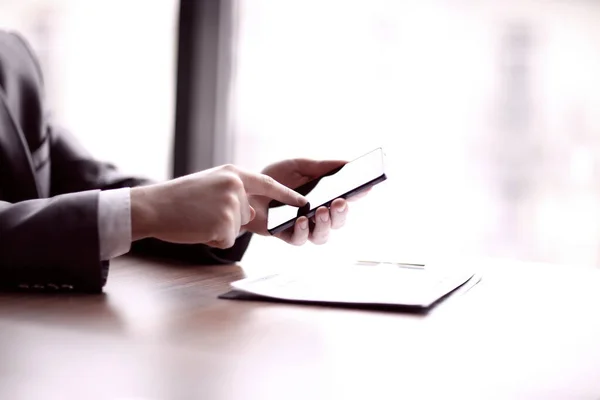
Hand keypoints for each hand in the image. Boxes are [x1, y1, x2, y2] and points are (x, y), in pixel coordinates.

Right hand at [130, 164, 305, 248]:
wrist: (153, 206)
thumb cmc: (178, 199)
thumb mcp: (210, 186)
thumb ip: (234, 194)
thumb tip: (251, 213)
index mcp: (232, 173)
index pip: (267, 183)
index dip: (287, 194)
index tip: (304, 202)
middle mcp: (236, 186)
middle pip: (247, 215)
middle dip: (228, 220)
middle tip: (201, 213)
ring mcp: (231, 205)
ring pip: (235, 229)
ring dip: (217, 230)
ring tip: (197, 219)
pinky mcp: (224, 224)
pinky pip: (226, 240)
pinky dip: (212, 239)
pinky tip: (197, 228)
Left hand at [243, 158, 365, 244]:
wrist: (245, 188)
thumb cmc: (275, 178)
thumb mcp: (299, 166)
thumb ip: (322, 166)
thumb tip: (348, 163)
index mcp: (324, 197)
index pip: (347, 198)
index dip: (359, 195)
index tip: (366, 187)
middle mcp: (318, 215)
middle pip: (338, 221)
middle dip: (342, 213)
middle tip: (340, 202)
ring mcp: (304, 227)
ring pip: (323, 235)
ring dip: (325, 224)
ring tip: (322, 210)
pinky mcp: (286, 235)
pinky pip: (300, 239)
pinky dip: (303, 231)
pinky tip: (302, 219)